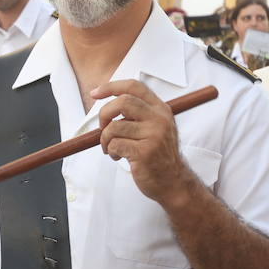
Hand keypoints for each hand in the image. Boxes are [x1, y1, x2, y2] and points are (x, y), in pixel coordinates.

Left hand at [90, 79, 192, 205]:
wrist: (173, 182)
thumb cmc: (158, 156)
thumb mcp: (155, 128)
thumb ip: (138, 115)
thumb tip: (108, 106)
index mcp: (161, 109)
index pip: (134, 87)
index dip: (111, 87)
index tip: (95, 93)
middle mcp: (159, 119)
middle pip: (122, 102)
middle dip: (104, 114)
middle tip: (102, 127)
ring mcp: (153, 135)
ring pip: (114, 127)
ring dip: (104, 139)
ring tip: (110, 148)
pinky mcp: (144, 152)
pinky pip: (115, 145)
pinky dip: (110, 151)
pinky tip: (118, 157)